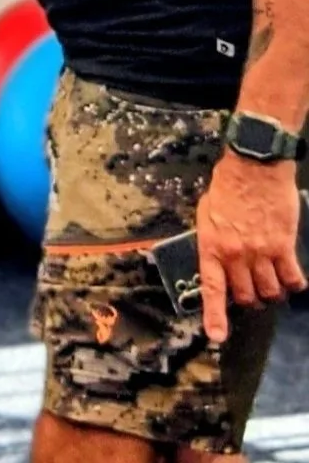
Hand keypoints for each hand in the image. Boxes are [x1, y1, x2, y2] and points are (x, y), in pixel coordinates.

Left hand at [196, 151, 306, 342]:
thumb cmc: (228, 184)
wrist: (254, 166)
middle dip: (249, 299)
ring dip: (271, 293)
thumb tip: (218, 257)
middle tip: (252, 293)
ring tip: (272, 287)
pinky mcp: (283, 246)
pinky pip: (292, 277)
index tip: (217, 336)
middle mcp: (236, 255)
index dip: (215, 316)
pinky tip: (294, 282)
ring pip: (269, 291)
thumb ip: (213, 239)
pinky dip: (294, 284)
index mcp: (213, 246)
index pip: (213, 289)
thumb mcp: (207, 212)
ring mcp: (261, 252)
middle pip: (245, 295)